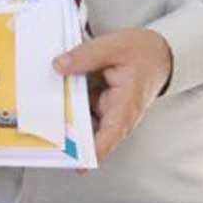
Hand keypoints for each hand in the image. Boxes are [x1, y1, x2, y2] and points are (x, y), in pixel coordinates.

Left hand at [54, 28, 173, 162]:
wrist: (160, 53)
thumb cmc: (145, 54)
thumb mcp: (115, 46)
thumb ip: (86, 55)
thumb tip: (59, 66)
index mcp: (124, 108)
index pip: (105, 140)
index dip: (85, 151)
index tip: (65, 155)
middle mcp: (116, 116)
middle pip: (86, 132)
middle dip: (64, 129)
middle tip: (41, 122)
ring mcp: (107, 112)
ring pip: (81, 120)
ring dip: (64, 113)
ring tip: (44, 102)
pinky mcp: (101, 105)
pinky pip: (82, 107)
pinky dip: (70, 101)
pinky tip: (57, 89)